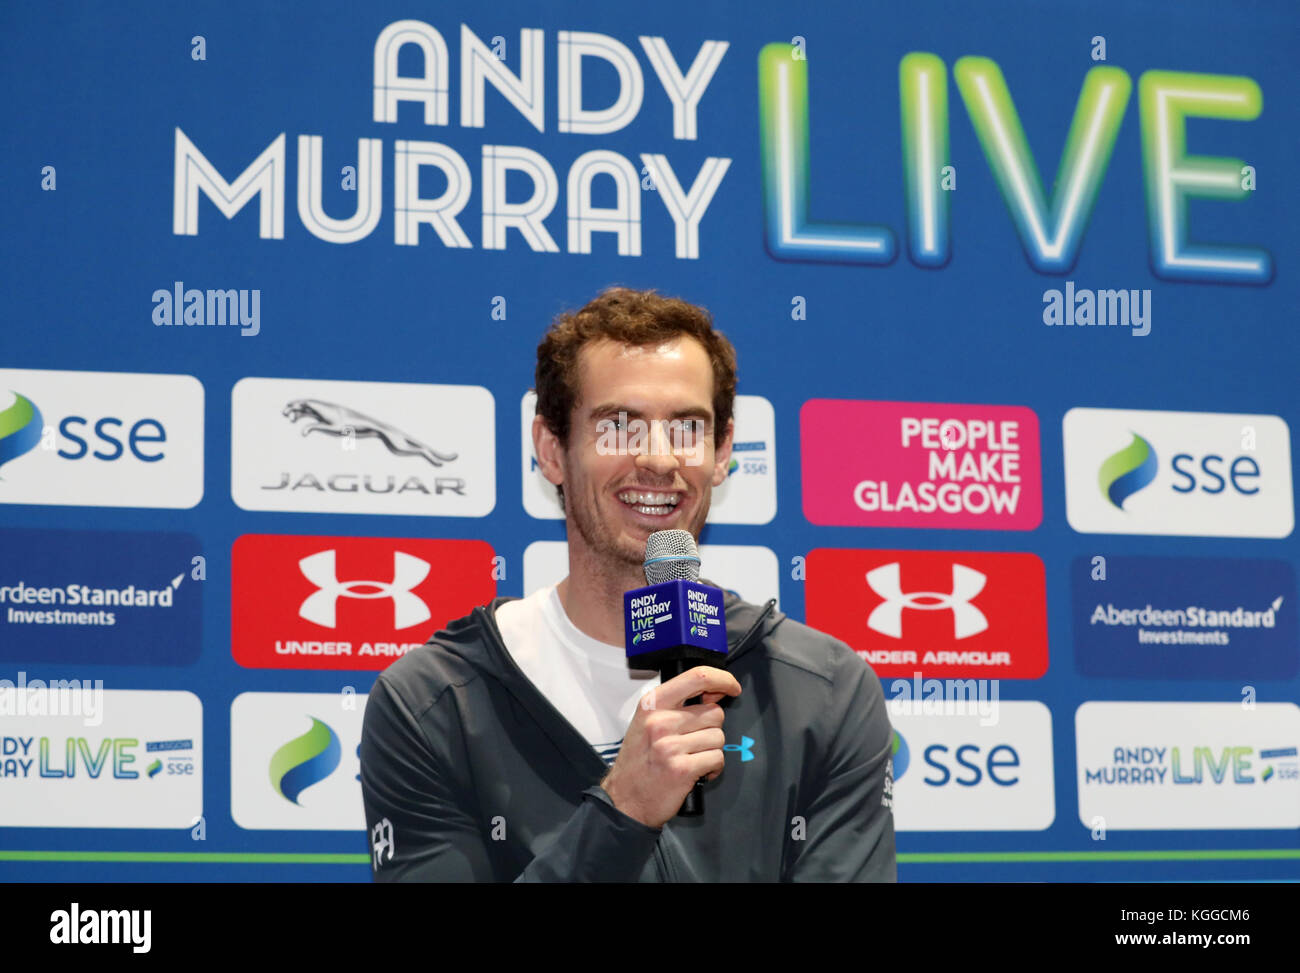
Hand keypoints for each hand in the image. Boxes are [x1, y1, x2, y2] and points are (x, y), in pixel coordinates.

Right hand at [599, 666, 741, 828]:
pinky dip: (713, 768)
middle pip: (715, 712)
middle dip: (712, 728)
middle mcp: (660, 721)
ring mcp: (670, 746)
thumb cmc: (639, 760)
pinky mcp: (682, 769)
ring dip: (711, 750)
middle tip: (693, 742)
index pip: (697, 677)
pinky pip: (717, 759)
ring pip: (718, 737)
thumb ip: (679, 704)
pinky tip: (696, 772)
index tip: (732, 687)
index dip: (722, 679)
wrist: (624, 799)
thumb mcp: (649, 721)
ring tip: (691, 758)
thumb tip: (716, 693)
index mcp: (652, 704)